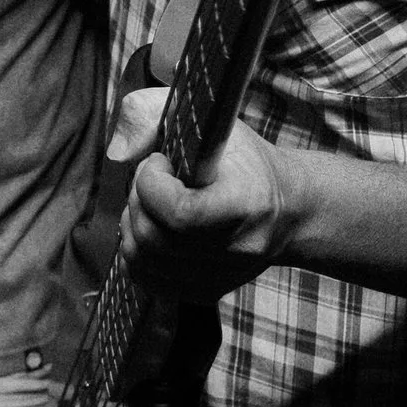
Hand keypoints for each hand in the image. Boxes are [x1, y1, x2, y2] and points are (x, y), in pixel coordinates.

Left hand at [108, 86, 295, 301]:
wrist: (288, 208)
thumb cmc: (245, 160)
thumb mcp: (210, 119)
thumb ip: (155, 114)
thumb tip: (117, 151)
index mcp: (248, 202)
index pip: (180, 213)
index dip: (151, 184)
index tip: (159, 161)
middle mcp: (239, 247)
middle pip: (154, 239)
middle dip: (137, 202)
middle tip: (151, 181)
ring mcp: (224, 276)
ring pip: (143, 262)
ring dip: (132, 227)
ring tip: (150, 204)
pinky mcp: (208, 292)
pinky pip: (148, 281)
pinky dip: (137, 254)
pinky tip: (152, 228)